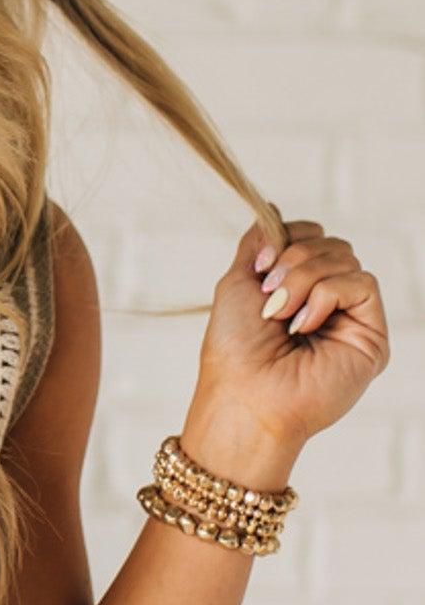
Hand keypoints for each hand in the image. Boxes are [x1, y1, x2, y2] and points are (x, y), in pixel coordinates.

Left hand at [186, 216, 390, 471]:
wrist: (243, 395)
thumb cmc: (234, 349)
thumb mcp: (237, 282)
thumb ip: (259, 242)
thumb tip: (273, 208)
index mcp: (297, 289)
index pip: (312, 236)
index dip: (289, 239)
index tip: (260, 267)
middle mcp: (327, 302)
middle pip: (331, 243)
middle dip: (295, 260)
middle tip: (268, 296)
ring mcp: (350, 318)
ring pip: (346, 258)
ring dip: (306, 278)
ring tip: (281, 313)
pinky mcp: (369, 335)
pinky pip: (362, 283)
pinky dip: (327, 295)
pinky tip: (304, 324)